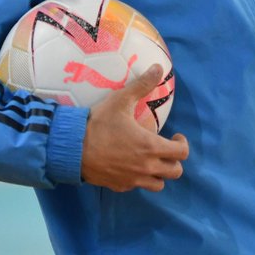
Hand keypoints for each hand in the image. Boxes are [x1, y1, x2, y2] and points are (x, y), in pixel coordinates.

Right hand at [81, 64, 188, 191]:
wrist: (72, 147)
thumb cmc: (99, 124)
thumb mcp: (121, 100)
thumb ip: (142, 85)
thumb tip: (158, 68)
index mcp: (150, 147)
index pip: (181, 153)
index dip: (182, 144)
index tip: (175, 136)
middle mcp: (145, 167)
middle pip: (175, 172)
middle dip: (174, 160)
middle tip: (165, 148)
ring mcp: (133, 180)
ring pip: (159, 184)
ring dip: (159, 173)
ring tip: (150, 159)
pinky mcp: (119, 186)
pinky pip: (137, 186)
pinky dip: (139, 178)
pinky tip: (130, 166)